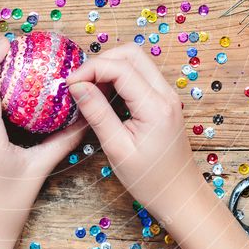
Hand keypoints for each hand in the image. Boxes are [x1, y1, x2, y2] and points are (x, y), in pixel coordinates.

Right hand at [65, 44, 202, 222]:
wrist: (180, 196)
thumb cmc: (150, 180)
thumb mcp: (117, 149)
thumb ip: (97, 113)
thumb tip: (77, 86)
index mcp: (155, 106)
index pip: (120, 67)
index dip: (90, 69)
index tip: (68, 84)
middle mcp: (166, 94)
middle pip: (131, 53)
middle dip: (100, 62)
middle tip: (79, 83)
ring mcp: (167, 95)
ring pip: (136, 61)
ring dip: (110, 68)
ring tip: (90, 91)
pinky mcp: (163, 101)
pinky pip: (140, 75)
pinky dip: (119, 78)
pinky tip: (105, 98)